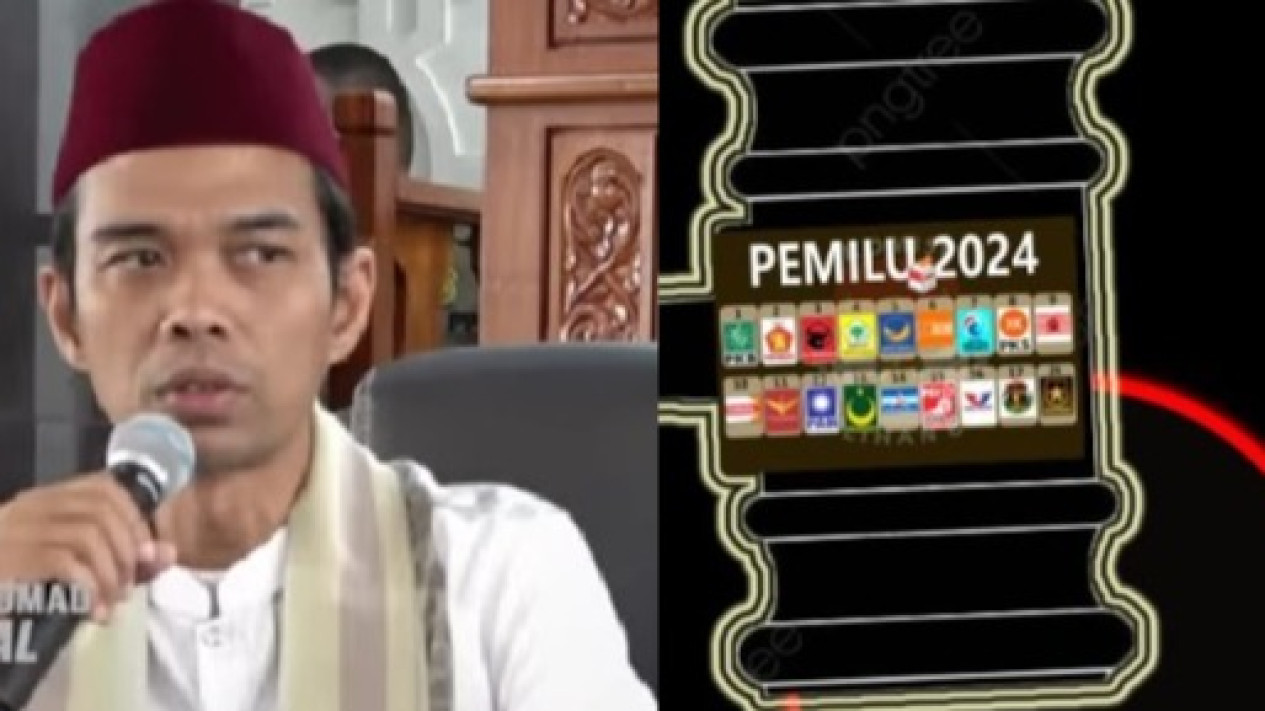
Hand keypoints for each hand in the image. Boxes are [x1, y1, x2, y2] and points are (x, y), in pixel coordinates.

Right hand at [0, 473, 176, 622]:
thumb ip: (121, 558)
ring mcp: (15, 531)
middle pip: (103, 509)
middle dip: (128, 550)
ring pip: (89, 533)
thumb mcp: (73, 568)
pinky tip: (92, 612)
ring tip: (112, 602)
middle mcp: (29, 508)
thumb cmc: (20, 588)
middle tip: (128, 586)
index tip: (144, 554)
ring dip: (112, 573)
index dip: (135, 518)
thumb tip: (167, 553)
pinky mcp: (9, 559)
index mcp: (45, 502)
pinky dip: (90, 588)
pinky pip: (65, 561)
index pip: (104, 487)